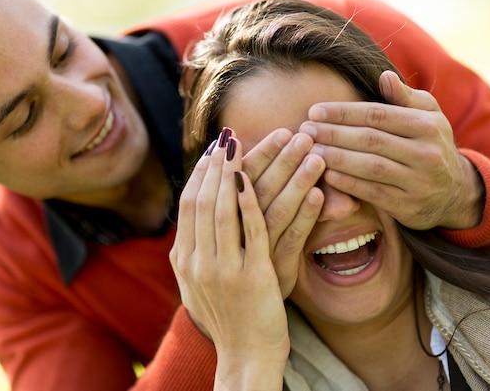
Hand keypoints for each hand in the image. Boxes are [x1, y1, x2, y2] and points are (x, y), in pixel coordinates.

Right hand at [170, 131, 288, 385]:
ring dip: (267, 169)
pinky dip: (284, 204)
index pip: (190, 201)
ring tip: (289, 142)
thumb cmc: (225, 315)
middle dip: (233, 160)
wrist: (242, 356)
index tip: (220, 146)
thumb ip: (196, 246)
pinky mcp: (256, 277)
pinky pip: (269, 231)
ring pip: (241, 206)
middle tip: (246, 132)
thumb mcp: (198, 281)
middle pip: (213, 197)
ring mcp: (226, 268)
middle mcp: (200, 260)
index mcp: (184, 257)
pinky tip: (305, 185)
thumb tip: (197, 210)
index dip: (205, 171)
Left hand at [300, 70, 483, 229]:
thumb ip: (404, 97)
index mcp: (427, 124)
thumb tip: (383, 76)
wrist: (455, 193)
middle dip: (333, 134)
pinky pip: (373, 193)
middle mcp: (425, 152)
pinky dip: (348, 183)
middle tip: (305, 131)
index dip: (343, 113)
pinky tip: (326, 175)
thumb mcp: (428, 116)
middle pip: (370, 139)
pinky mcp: (409, 206)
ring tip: (310, 151)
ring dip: (336, 158)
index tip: (314, 111)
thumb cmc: (430, 144)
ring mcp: (418, 181)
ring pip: (370, 166)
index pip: (377, 114)